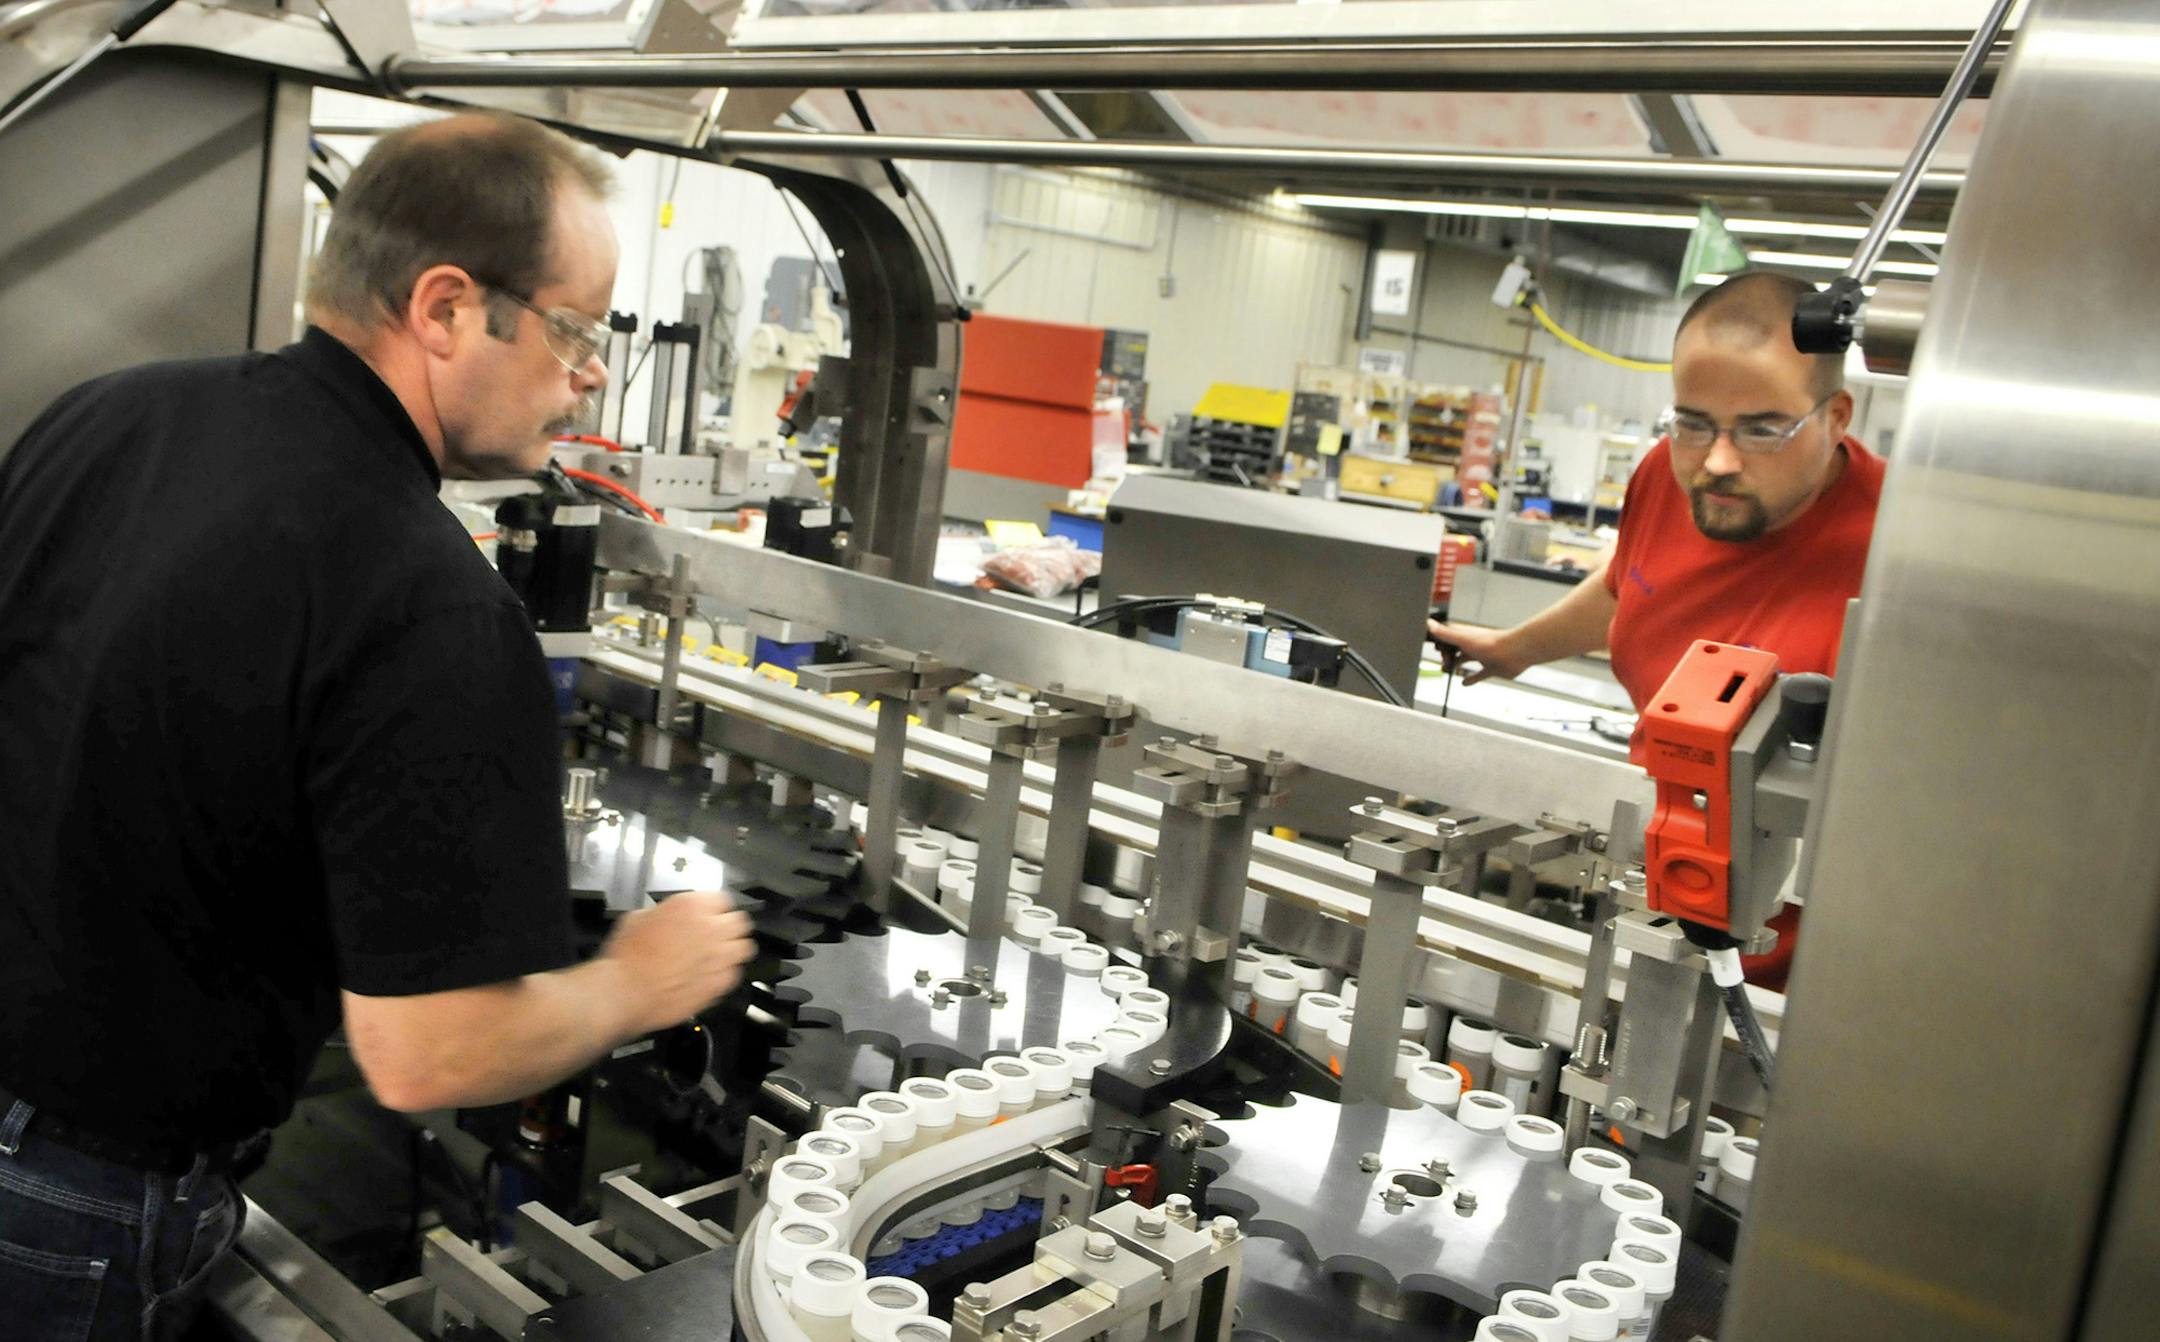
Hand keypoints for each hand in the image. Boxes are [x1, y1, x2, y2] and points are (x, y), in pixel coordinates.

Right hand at [601, 891, 756, 1034]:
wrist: (625, 992)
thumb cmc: (626, 958)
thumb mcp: (638, 917)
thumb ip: (664, 913)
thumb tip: (669, 918)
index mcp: (693, 906)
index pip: (722, 899)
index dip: (712, 907)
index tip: (707, 913)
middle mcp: (712, 929)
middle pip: (739, 921)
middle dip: (728, 925)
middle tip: (715, 932)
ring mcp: (719, 958)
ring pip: (744, 947)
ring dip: (732, 948)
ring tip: (718, 953)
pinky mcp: (718, 984)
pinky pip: (734, 973)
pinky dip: (725, 972)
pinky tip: (710, 974)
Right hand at [1426, 619, 1529, 684]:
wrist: (1515, 653)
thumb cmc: (1492, 643)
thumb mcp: (1462, 639)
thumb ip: (1445, 633)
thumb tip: (1429, 624)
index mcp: (1466, 636)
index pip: (1448, 635)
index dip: (1440, 641)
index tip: (1433, 646)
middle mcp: (1474, 645)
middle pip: (1456, 648)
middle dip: (1447, 654)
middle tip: (1441, 661)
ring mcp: (1482, 656)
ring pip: (1466, 659)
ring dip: (1456, 663)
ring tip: (1447, 668)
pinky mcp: (1491, 668)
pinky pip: (1478, 674)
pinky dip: (1471, 678)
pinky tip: (1465, 682)